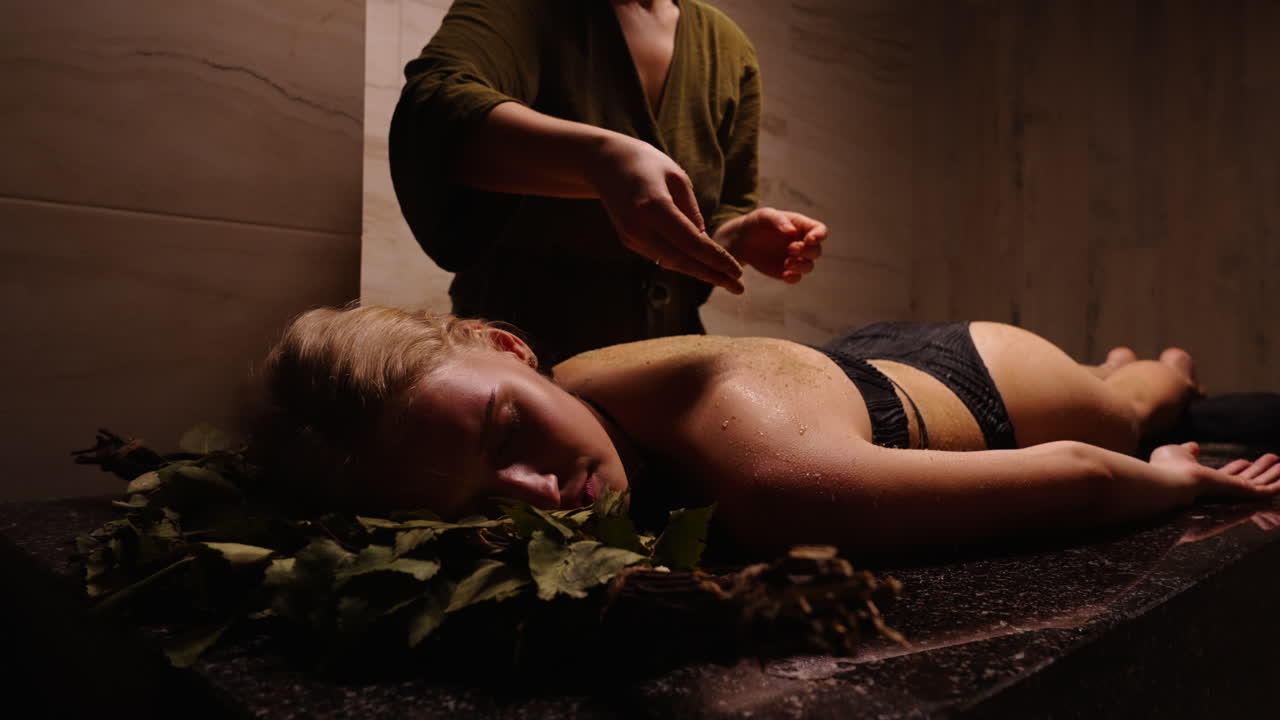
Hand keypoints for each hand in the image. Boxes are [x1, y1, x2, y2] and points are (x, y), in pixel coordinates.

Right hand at [586, 135, 743, 292]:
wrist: (606, 163)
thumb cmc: (648, 163)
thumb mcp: (678, 179)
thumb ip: (692, 213)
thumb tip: (703, 244)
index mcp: (655, 208)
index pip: (692, 243)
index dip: (717, 260)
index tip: (738, 271)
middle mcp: (640, 228)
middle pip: (682, 261)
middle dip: (712, 275)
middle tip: (738, 288)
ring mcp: (631, 238)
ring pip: (672, 262)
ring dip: (699, 271)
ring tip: (725, 279)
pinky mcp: (629, 241)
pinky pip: (661, 255)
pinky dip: (682, 261)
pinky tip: (701, 265)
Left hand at [717, 208, 826, 282]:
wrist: (742, 240)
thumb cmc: (756, 223)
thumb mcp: (765, 216)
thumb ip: (778, 220)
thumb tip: (792, 232)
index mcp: (801, 226)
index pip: (820, 230)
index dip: (819, 236)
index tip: (809, 240)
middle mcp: (802, 243)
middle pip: (816, 251)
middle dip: (807, 252)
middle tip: (791, 249)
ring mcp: (795, 259)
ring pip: (809, 266)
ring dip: (802, 266)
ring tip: (787, 263)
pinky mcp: (785, 271)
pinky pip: (796, 278)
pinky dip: (794, 278)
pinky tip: (785, 274)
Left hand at [1150, 441, 1279, 499]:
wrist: (1169, 481)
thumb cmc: (1165, 469)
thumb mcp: (1175, 454)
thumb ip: (1186, 452)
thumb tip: (1193, 447)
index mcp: (1203, 482)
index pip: (1225, 477)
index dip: (1237, 469)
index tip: (1245, 461)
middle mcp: (1219, 492)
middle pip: (1246, 481)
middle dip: (1260, 471)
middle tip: (1274, 460)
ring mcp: (1231, 494)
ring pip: (1258, 485)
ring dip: (1272, 475)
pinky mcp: (1242, 494)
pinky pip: (1265, 491)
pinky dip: (1277, 484)